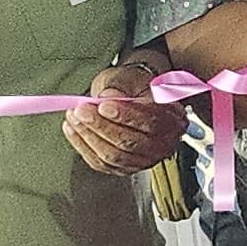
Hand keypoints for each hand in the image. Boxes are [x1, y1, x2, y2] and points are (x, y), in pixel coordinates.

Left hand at [63, 60, 187, 176]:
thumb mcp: (130, 77)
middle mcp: (164, 143)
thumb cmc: (133, 87)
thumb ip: (120, 86)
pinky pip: (102, 164)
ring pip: (114, 155)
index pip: (152, 122)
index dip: (126, 115)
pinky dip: (83, 147)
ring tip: (73, 117)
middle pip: (131, 142)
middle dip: (101, 126)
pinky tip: (73, 130)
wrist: (133, 97)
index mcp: (173, 117)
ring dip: (89, 136)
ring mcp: (145, 159)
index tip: (103, 105)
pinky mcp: (125, 168)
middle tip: (81, 110)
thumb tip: (107, 97)